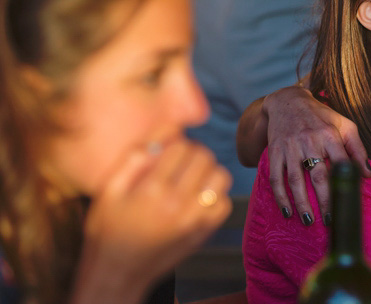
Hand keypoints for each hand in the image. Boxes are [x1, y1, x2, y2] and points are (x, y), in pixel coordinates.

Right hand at [80, 139, 230, 297]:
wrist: (117, 273)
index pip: (181, 146)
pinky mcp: (203, 232)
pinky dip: (215, 195)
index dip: (175, 143)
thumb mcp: (108, 191)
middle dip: (192, 153)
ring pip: (220, 176)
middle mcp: (177, 204)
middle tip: (179, 162)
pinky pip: (224, 202)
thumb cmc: (108, 230)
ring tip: (191, 177)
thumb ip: (133, 160)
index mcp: (151, 190)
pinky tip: (197, 198)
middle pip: (204, 157)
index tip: (166, 151)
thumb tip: (160, 135)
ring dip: (208, 171)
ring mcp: (194, 220)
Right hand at [262, 86, 369, 224]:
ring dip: (301, 203)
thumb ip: (358, 149)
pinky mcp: (275, 151)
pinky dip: (280, 196)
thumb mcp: (344, 125)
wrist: (288, 101)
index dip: (344, 183)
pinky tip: (287, 211)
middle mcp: (309, 140)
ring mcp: (290, 146)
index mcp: (330, 134)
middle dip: (324, 200)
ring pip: (295, 180)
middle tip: (330, 220)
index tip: (347, 204)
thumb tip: (368, 175)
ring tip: (309, 221)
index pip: (340, 162)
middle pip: (317, 175)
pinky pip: (276, 177)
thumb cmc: (321, 116)